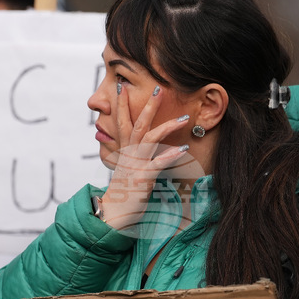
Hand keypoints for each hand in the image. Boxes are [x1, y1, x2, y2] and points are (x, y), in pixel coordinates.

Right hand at [100, 83, 189, 232]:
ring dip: (167, 126)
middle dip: (148, 105)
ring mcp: (136, 164)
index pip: (122, 121)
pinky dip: (171, 155)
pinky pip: (158, 163)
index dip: (121, 103)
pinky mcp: (143, 178)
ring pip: (149, 138)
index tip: (121, 85)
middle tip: (158, 88)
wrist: (113, 213)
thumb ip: (131, 154)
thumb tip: (135, 144)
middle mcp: (129, 153)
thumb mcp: (126, 168)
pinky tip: (183, 148)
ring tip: (185, 118)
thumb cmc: (122, 192)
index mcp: (124, 149)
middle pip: (137, 123)